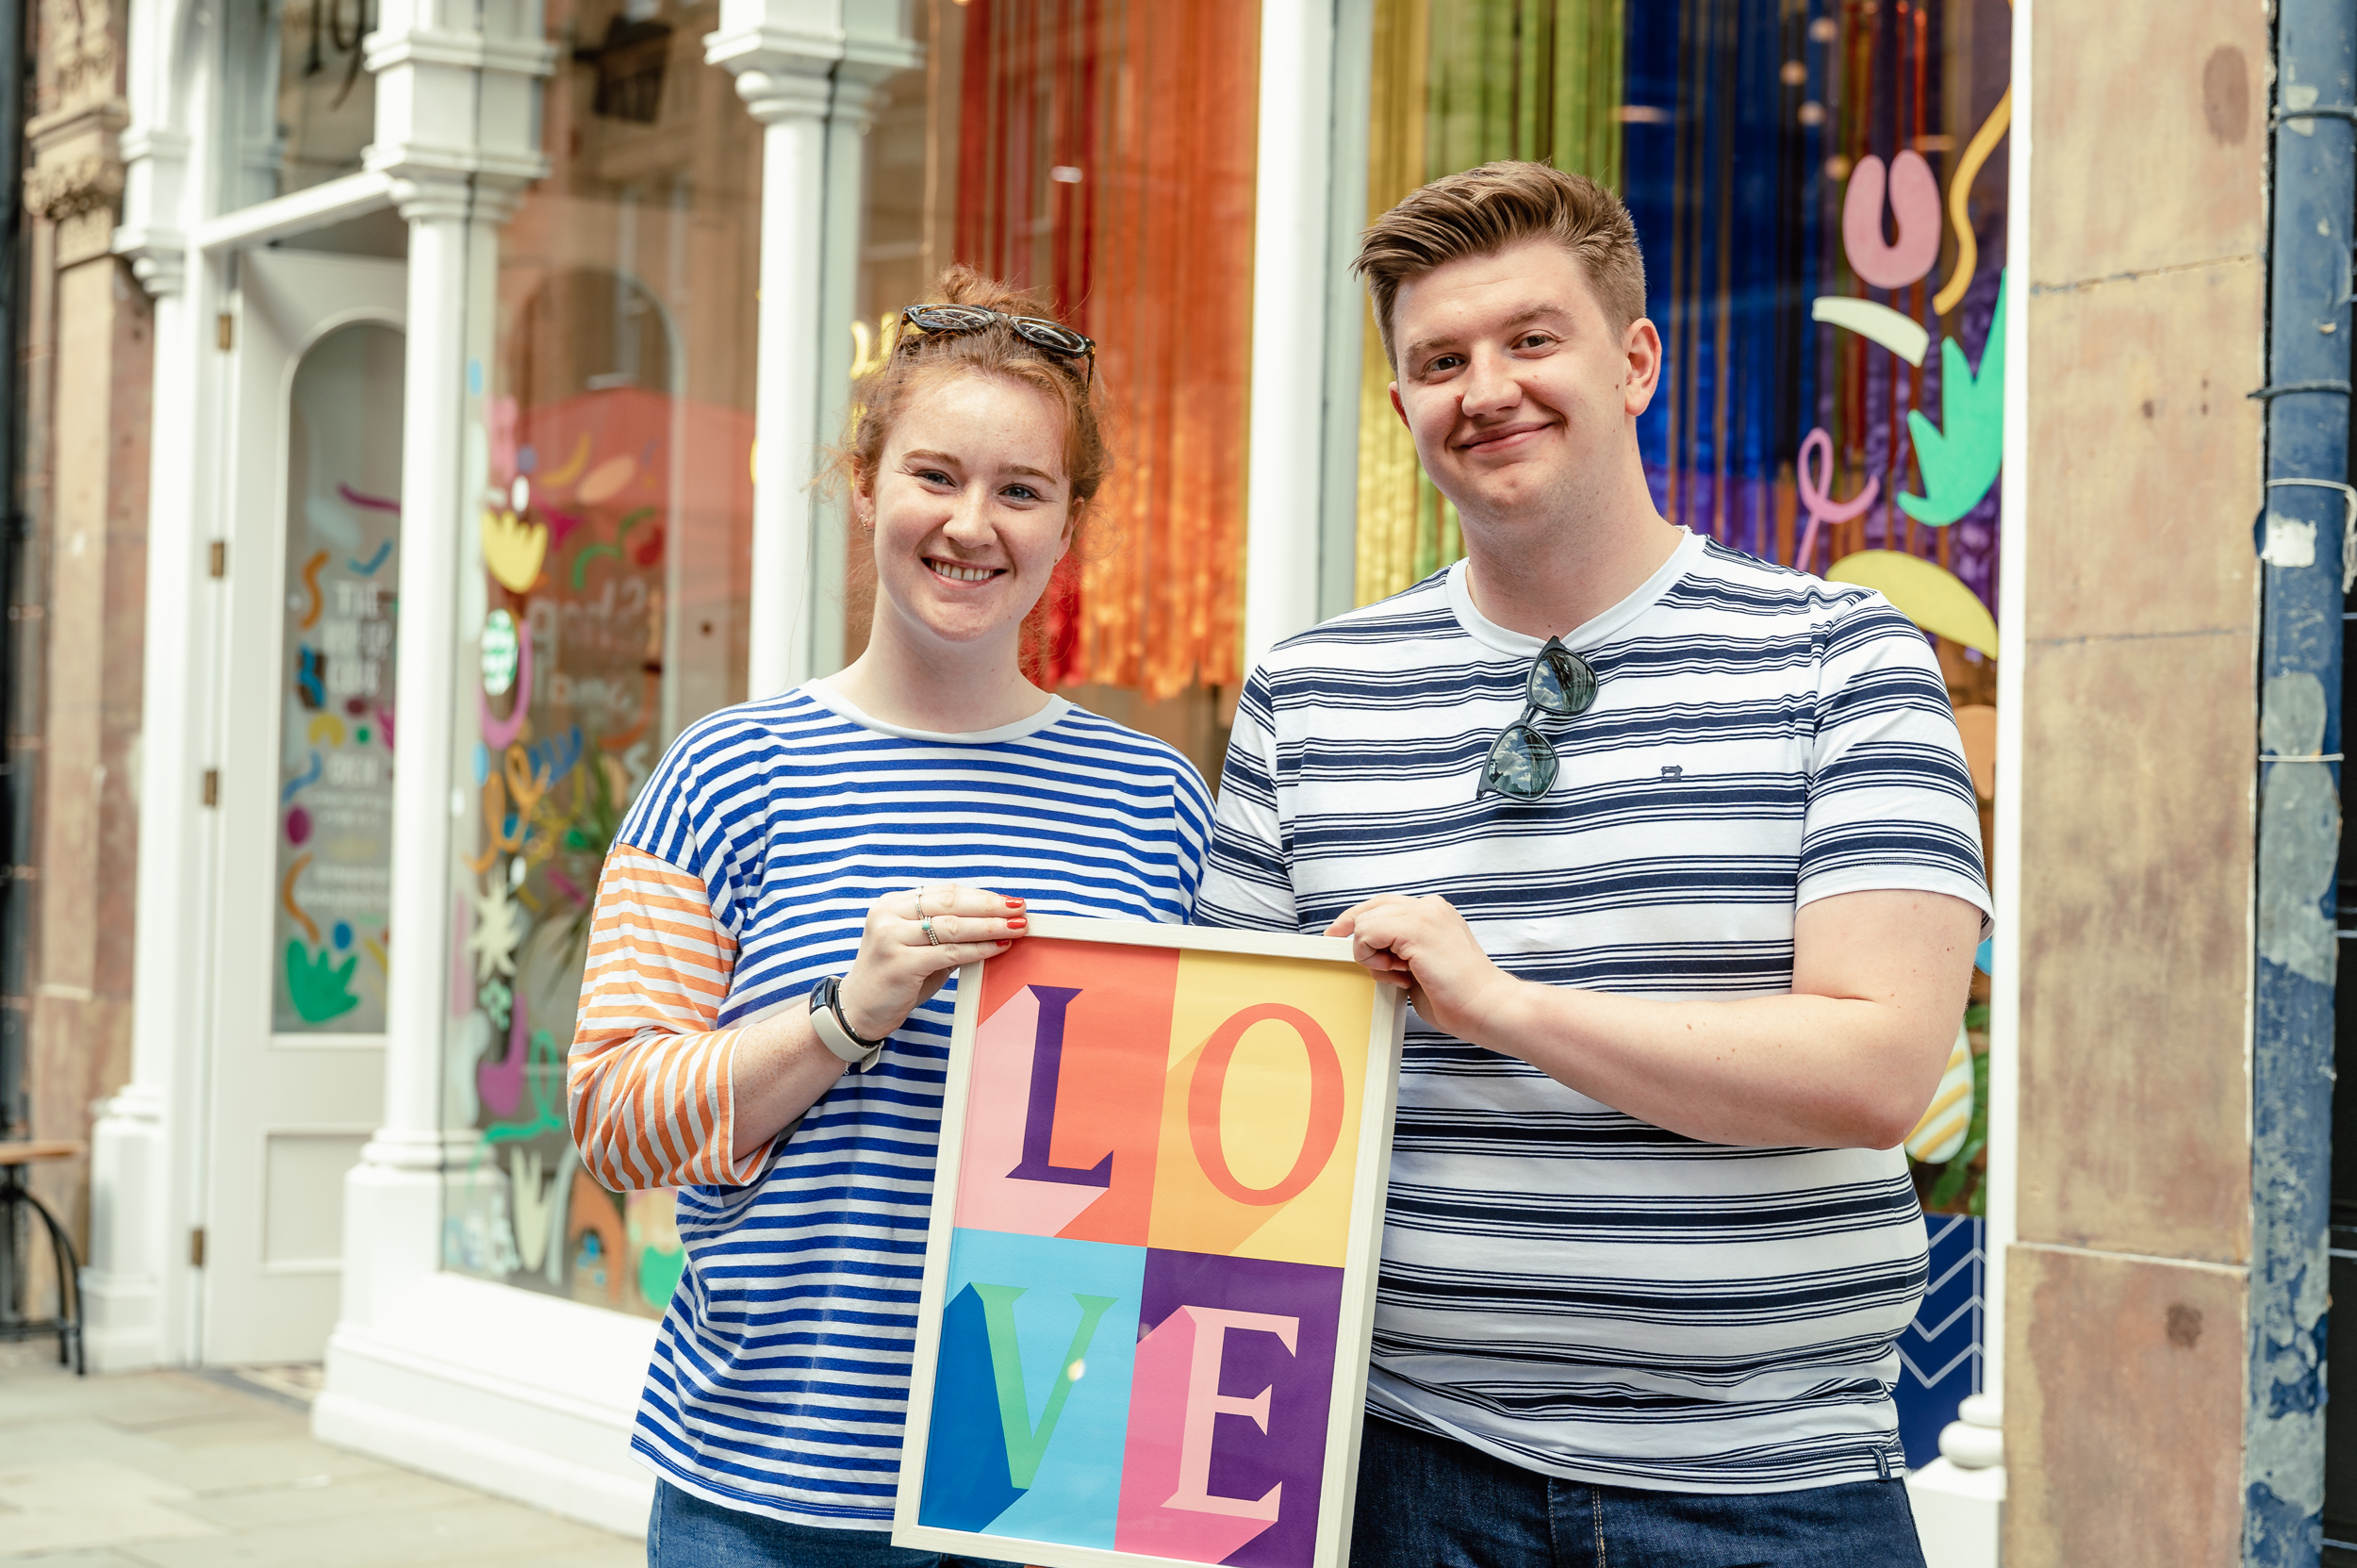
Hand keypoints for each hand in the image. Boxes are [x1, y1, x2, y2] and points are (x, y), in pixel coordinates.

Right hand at [838, 885, 1027, 1040]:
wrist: (857, 1011)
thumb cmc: (894, 978)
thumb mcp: (917, 947)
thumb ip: (945, 933)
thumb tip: (992, 923)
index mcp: (892, 904)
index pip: (945, 892)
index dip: (980, 895)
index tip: (1008, 900)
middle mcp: (888, 915)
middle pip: (950, 903)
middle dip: (990, 905)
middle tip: (1019, 908)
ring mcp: (891, 938)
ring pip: (952, 926)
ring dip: (989, 926)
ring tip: (1016, 927)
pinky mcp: (899, 963)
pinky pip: (949, 953)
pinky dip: (977, 949)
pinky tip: (998, 947)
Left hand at [1326, 893, 1516, 1043]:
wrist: (1487, 1007)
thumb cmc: (1457, 997)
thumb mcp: (1418, 966)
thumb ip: (1397, 952)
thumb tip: (1369, 953)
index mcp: (1433, 913)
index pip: (1382, 905)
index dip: (1356, 921)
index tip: (1336, 937)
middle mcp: (1429, 906)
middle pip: (1369, 907)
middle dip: (1357, 937)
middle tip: (1368, 964)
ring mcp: (1424, 913)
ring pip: (1365, 921)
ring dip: (1370, 953)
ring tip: (1398, 974)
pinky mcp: (1417, 929)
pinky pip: (1367, 932)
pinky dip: (1371, 956)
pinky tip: (1395, 973)